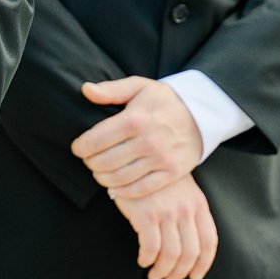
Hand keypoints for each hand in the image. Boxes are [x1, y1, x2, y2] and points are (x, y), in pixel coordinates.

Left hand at [73, 76, 203, 198]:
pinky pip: (141, 189)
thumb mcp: (138, 86)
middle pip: (105, 161)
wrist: (202, 114)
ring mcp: (161, 159)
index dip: (81, 147)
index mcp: (136, 119)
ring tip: (98, 172)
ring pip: (120, 178)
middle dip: (90, 163)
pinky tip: (113, 187)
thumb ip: (110, 90)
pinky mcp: (172, 173)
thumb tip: (85, 90)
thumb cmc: (164, 100)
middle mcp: (148, 141)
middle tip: (87, 161)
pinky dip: (123, 192)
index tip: (77, 148)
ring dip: (103, 178)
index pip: (97, 139)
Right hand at [112, 174, 218, 278]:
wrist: (135, 158)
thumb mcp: (183, 191)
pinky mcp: (145, 214)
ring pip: (171, 254)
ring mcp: (166, 212)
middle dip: (180, 272)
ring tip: (154, 275)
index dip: (203, 265)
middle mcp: (186, 209)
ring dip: (163, 271)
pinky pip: (151, 247)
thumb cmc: (158, 179)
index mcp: (199, 205)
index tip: (195, 277)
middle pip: (190, 252)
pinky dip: (147, 259)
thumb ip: (192, 214)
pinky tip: (143, 260)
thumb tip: (192, 250)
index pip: (209, 242)